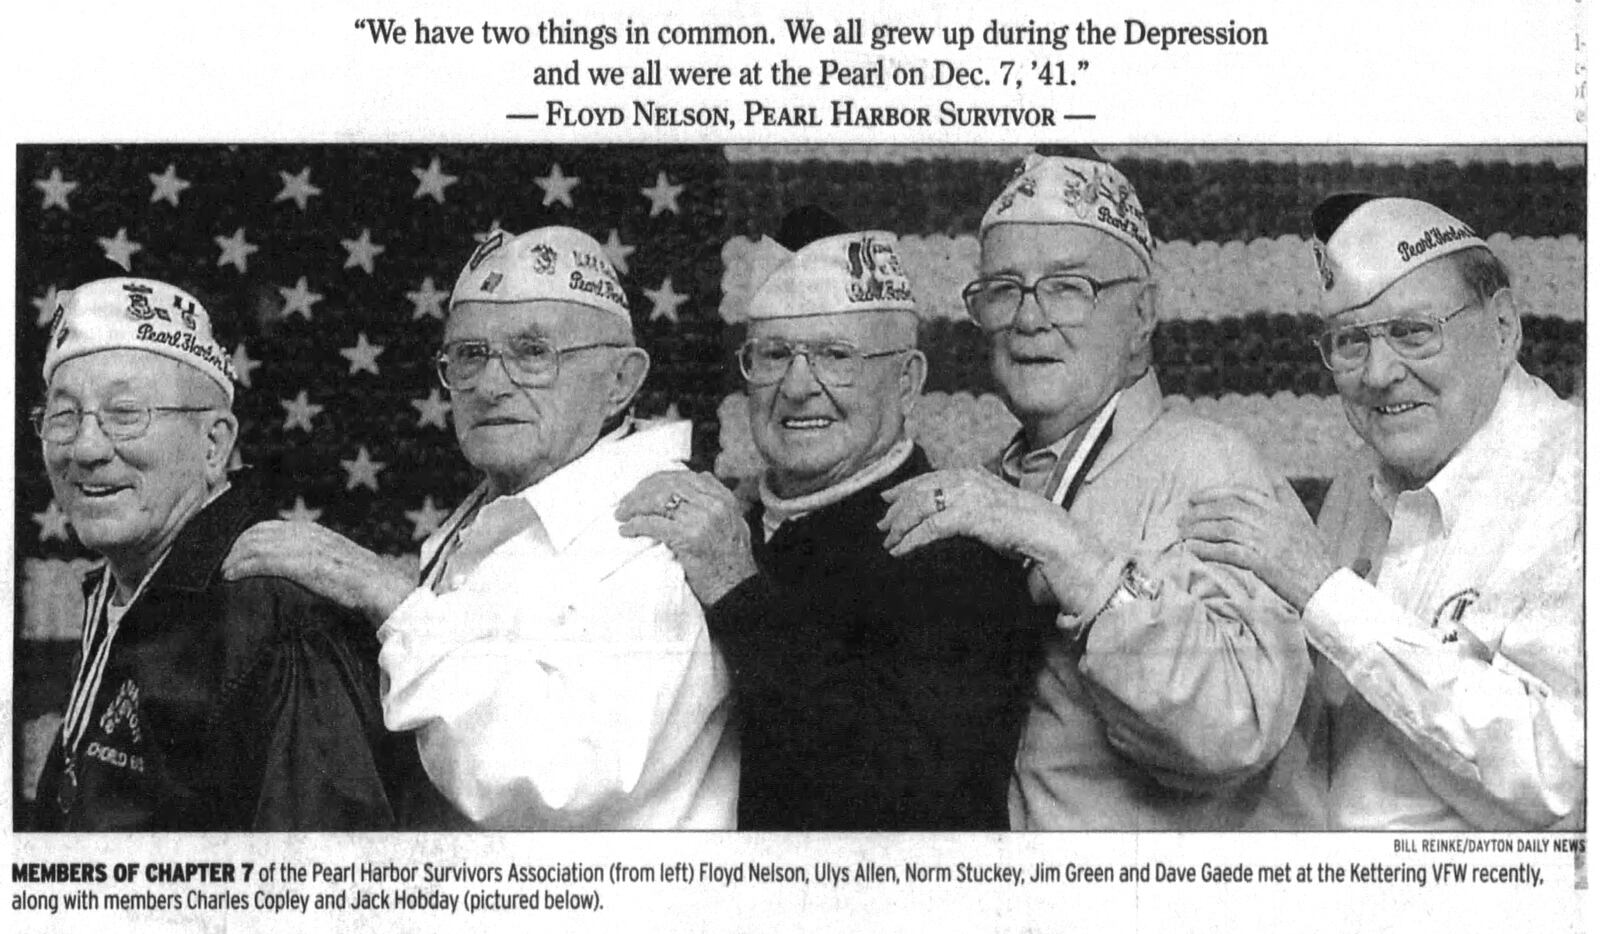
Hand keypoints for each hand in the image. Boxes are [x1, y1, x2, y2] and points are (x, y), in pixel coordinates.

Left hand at [222, 520, 413, 625]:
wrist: (383, 590)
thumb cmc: (361, 584)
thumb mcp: (334, 563)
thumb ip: (313, 560)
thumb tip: (290, 571)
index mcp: (312, 531)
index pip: (266, 527)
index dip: (242, 539)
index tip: (227, 554)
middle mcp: (307, 533)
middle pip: (256, 532)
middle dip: (231, 547)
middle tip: (213, 564)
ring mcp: (305, 547)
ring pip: (255, 544)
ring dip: (232, 557)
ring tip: (217, 571)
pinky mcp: (304, 564)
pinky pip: (264, 560)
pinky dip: (242, 567)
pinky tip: (229, 576)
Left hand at [615, 470, 757, 605]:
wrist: (737, 590)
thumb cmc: (733, 562)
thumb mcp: (734, 522)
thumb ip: (718, 500)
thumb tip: (701, 478)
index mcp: (724, 499)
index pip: (685, 476)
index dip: (658, 479)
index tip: (642, 488)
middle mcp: (714, 504)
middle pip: (669, 484)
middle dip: (642, 490)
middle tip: (626, 502)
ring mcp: (702, 520)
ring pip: (659, 500)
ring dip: (635, 506)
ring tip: (621, 514)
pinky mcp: (688, 538)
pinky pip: (654, 524)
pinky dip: (635, 525)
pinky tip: (625, 530)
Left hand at [878, 468, 1115, 611]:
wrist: (1045, 531)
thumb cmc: (1023, 523)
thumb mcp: (991, 504)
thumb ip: (969, 503)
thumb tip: (949, 514)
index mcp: (970, 473)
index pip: (929, 477)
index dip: (904, 488)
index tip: (886, 498)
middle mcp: (965, 479)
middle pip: (919, 491)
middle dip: (897, 509)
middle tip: (881, 525)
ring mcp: (966, 495)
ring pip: (919, 507)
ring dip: (900, 526)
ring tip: (889, 542)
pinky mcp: (968, 515)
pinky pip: (929, 527)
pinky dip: (911, 540)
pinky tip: (900, 550)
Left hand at [1178, 476, 1337, 611]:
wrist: (1325, 586)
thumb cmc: (1313, 556)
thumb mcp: (1303, 520)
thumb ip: (1286, 497)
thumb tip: (1274, 476)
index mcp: (1280, 509)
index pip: (1241, 493)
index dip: (1214, 492)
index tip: (1195, 497)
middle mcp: (1272, 521)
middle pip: (1227, 508)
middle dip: (1201, 511)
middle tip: (1183, 517)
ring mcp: (1266, 540)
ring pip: (1223, 528)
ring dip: (1199, 530)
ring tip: (1183, 534)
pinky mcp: (1261, 561)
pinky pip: (1226, 551)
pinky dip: (1206, 549)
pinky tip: (1193, 550)